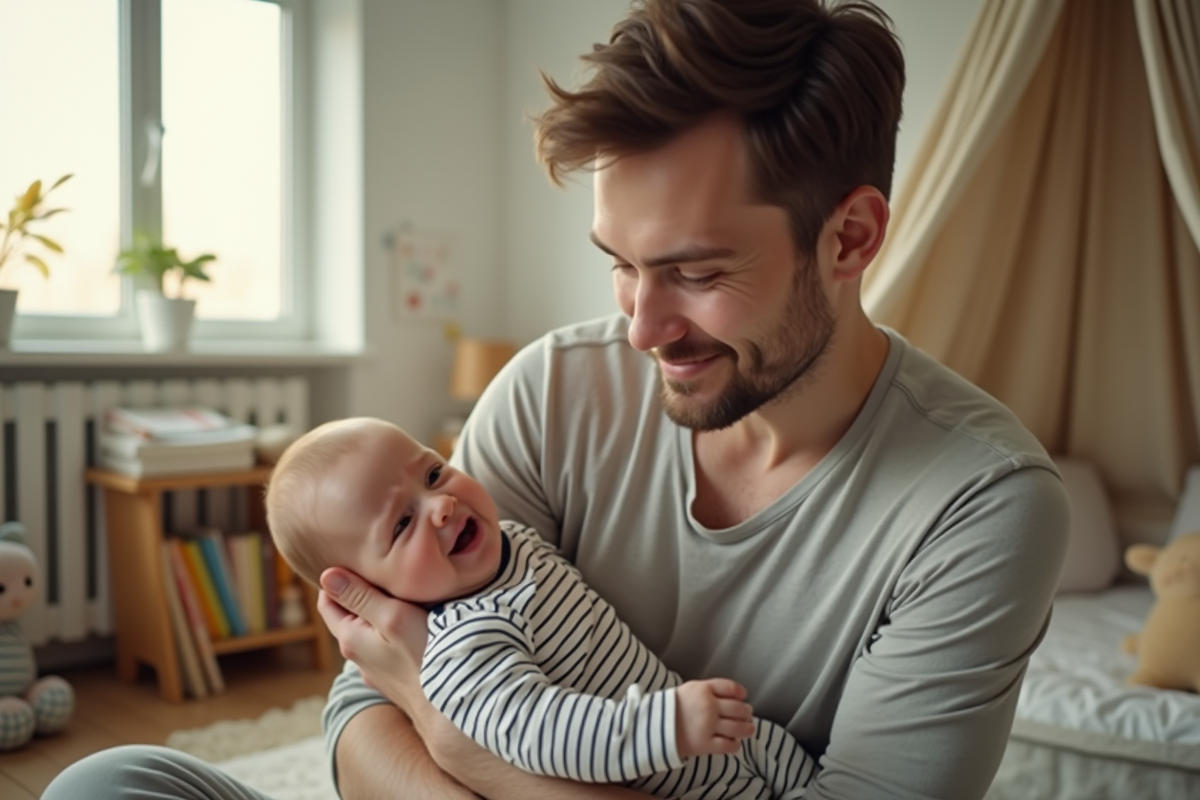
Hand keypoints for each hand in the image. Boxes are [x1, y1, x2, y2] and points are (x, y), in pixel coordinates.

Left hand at [317, 567, 430, 715]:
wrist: (448, 703)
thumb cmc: (424, 656)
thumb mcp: (391, 616)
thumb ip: (360, 596)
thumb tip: (326, 574)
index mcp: (349, 638)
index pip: (328, 599)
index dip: (340, 577)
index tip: (362, 562)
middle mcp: (356, 656)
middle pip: (349, 614)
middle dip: (361, 593)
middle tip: (383, 573)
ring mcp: (375, 670)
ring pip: (369, 631)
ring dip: (378, 614)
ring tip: (400, 596)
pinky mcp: (393, 678)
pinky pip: (385, 646)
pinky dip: (392, 632)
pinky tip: (411, 626)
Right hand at [674, 678, 754, 758]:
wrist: (655, 725)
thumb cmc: (675, 706)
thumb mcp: (692, 688)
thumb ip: (714, 688)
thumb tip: (739, 694)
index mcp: (704, 690)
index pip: (732, 688)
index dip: (741, 694)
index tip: (743, 698)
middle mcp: (709, 707)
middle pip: (739, 709)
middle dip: (747, 712)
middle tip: (748, 714)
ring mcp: (707, 726)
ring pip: (738, 728)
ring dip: (747, 729)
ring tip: (749, 729)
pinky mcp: (705, 744)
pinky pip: (728, 746)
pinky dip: (735, 745)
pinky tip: (734, 742)